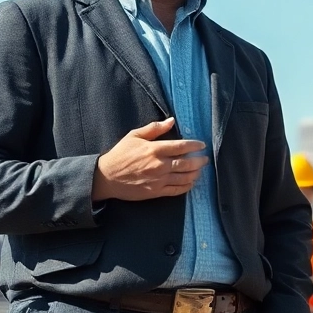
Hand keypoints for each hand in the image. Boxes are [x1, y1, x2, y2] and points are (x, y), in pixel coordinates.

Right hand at [93, 118, 207, 201]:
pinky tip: (191, 183)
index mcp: (155, 149)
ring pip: (184, 177)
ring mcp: (159, 180)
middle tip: (205, 158)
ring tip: (200, 170)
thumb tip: (171, 121)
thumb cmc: (120, 154)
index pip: (181, 146)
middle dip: (199, 160)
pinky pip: (176, 190)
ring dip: (195, 173)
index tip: (202, 145)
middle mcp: (159, 165)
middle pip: (187, 163)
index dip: (194, 145)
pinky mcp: (156, 192)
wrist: (107, 177)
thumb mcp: (134, 136)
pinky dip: (187, 186)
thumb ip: (154, 128)